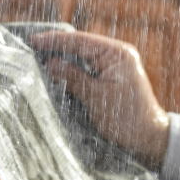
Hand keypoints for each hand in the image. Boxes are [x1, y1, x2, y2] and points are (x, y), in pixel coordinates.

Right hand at [27, 30, 170, 169]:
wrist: (148, 139)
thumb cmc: (126, 119)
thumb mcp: (96, 98)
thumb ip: (73, 77)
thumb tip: (50, 62)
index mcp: (118, 54)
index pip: (81, 41)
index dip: (55, 40)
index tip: (33, 41)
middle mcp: (118, 54)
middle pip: (81, 45)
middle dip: (57, 47)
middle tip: (31, 49)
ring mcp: (115, 65)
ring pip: (83, 56)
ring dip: (63, 58)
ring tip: (38, 58)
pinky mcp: (112, 77)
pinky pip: (87, 67)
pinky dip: (72, 69)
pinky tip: (56, 71)